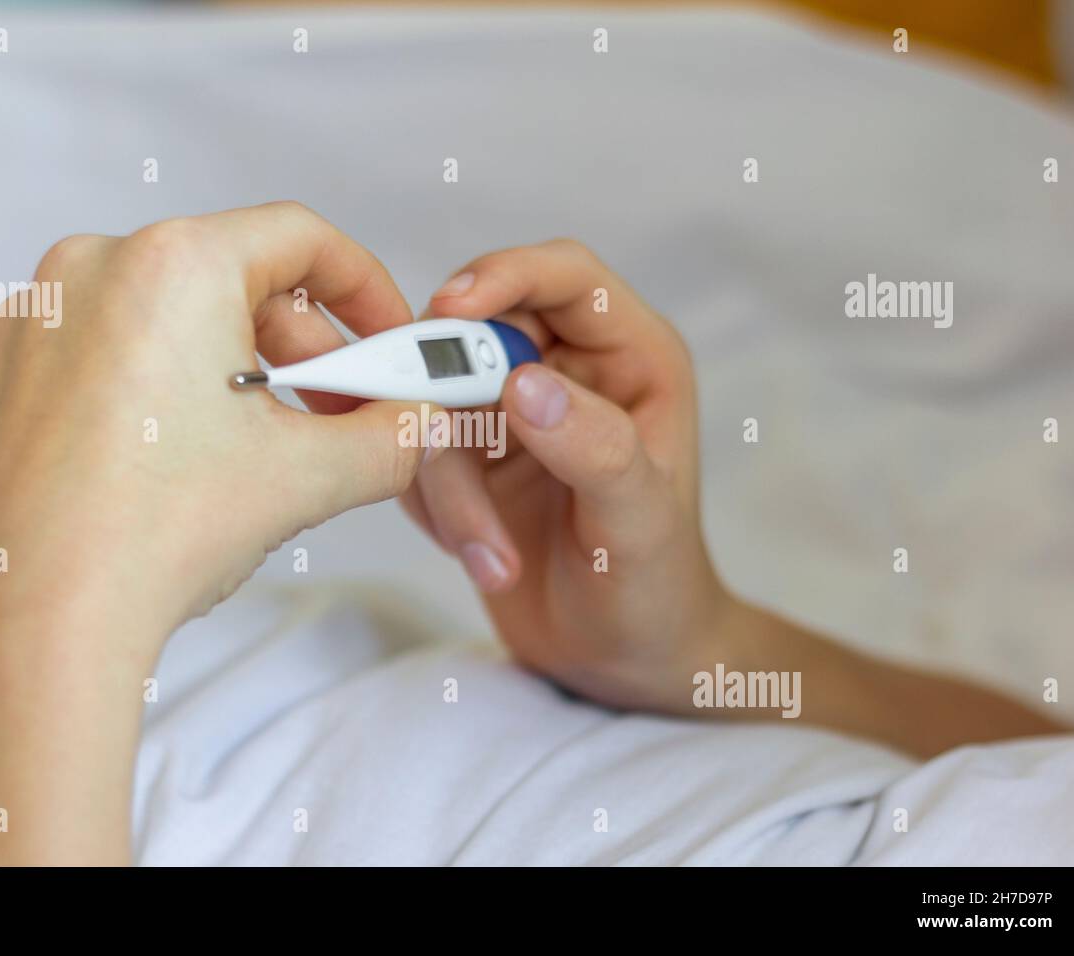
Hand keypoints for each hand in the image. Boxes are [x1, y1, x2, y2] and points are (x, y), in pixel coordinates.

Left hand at [0, 202, 435, 862]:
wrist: (33, 630)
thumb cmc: (155, 538)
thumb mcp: (310, 478)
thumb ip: (395, 435)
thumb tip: (424, 422)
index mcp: (171, 266)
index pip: (299, 238)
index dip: (363, 287)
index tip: (383, 338)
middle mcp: (87, 271)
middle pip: (228, 281)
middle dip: (297, 348)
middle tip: (333, 413)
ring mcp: (28, 323)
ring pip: (158, 320)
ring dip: (221, 371)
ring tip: (246, 451)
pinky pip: (91, 357)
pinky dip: (142, 392)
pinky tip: (161, 466)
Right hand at [403, 240, 727, 712]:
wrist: (619, 659)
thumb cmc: (655, 590)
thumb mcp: (638, 524)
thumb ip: (594, 448)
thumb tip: (523, 383)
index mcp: (630, 359)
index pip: (566, 276)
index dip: (505, 274)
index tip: (450, 308)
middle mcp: (568, 371)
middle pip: (477, 332)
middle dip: (450, 404)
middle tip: (445, 466)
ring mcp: (512, 413)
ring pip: (435, 401)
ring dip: (447, 485)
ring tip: (489, 558)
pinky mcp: (470, 455)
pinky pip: (418, 449)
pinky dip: (431, 503)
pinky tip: (478, 552)